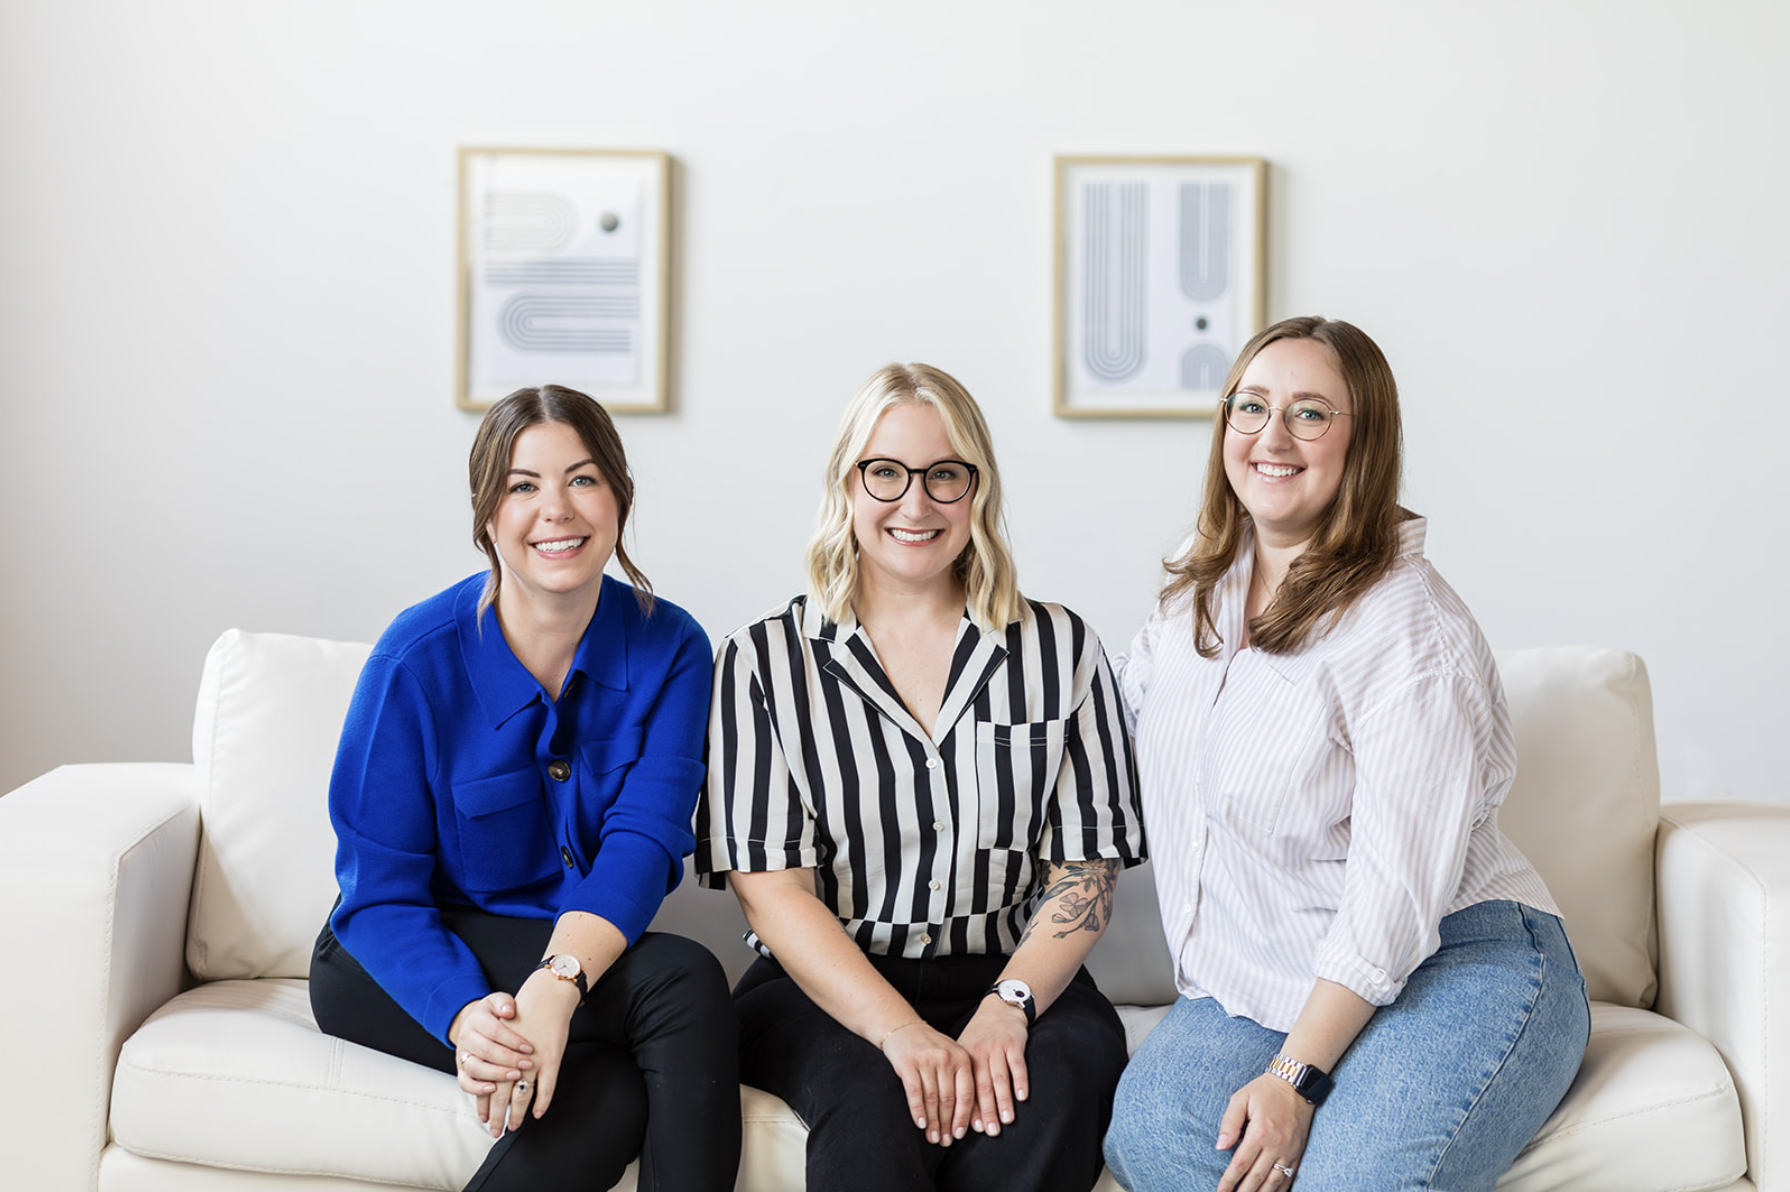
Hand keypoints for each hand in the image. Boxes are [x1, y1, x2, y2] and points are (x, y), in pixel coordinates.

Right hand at [449, 991, 535, 1125]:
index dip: (513, 1040)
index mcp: (476, 1019)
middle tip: (527, 1064)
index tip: (529, 1048)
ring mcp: (463, 1055)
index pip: (494, 1031)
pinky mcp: (462, 1070)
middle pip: (486, 1051)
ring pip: (476, 1068)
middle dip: (510, 1059)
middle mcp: (466, 1037)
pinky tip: (493, 1089)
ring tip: (515, 1076)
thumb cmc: (492, 1014)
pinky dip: (477, 1088)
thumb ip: (504, 1003)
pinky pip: (465, 1082)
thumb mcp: (498, 1001)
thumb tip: (508, 1011)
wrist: (474, 1022)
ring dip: (497, 1074)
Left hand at [488, 971, 578, 1135]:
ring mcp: (532, 1060)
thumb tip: (488, 1072)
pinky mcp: (550, 1058)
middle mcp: (511, 1057)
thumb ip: (495, 1051)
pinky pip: (546, 1086)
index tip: (483, 1117)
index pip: (486, 1083)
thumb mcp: (503, 1029)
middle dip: (497, 1114)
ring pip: (521, 1094)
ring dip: (518, 1113)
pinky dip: (542, 1101)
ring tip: (515, 1126)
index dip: (484, 1102)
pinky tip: (538, 1113)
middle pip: (500, 1093)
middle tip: (496, 1131)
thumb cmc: (524, 1011)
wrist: (546, 994)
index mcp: (497, 1051)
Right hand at [880, 1020, 976, 1146]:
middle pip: (948, 1099)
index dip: (963, 1117)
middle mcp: (946, 1058)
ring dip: (933, 1122)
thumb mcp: (951, 1056)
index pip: (966, 1094)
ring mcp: (927, 1060)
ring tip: (932, 1137)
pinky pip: (914, 1093)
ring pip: (932, 1099)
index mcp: (962, 1057)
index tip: (959, 1135)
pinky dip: (918, 1111)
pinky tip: (920, 1124)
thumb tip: (969, 1116)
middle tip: (944, 1141)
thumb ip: (960, 1079)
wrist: (903, 1027)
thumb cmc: (930, 1047)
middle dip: (947, 1124)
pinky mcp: (908, 1063)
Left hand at [957, 997, 1028, 1136]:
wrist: (999, 1008)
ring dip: (1004, 1100)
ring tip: (1007, 1120)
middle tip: (992, 1131)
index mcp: (965, 1058)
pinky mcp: (1014, 1043)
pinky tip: (1022, 1097)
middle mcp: (980, 1053)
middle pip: (983, 1087)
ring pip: (1000, 1078)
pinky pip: (1018, 1064)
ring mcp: (997, 1047)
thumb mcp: (966, 1051)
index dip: (970, 1110)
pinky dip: (1020, 1081)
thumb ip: (965, 1078)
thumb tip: (962, 1112)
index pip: (966, 1088)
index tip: (973, 1130)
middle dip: (987, 1111)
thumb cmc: (981, 1036)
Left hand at [1215, 1074, 1312, 1190]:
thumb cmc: (1264, 1090)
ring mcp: (1289, 1151)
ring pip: (1274, 1182)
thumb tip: (1220, 1146)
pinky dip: (1280, 1190)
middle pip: (1256, 1177)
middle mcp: (1276, 1145)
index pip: (1240, 1164)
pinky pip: (1289, 1177)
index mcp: (1259, 1132)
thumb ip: (1229, 1122)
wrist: (1295, 1083)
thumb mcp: (1241, 1098)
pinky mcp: (1298, 1152)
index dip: (1229, 1181)